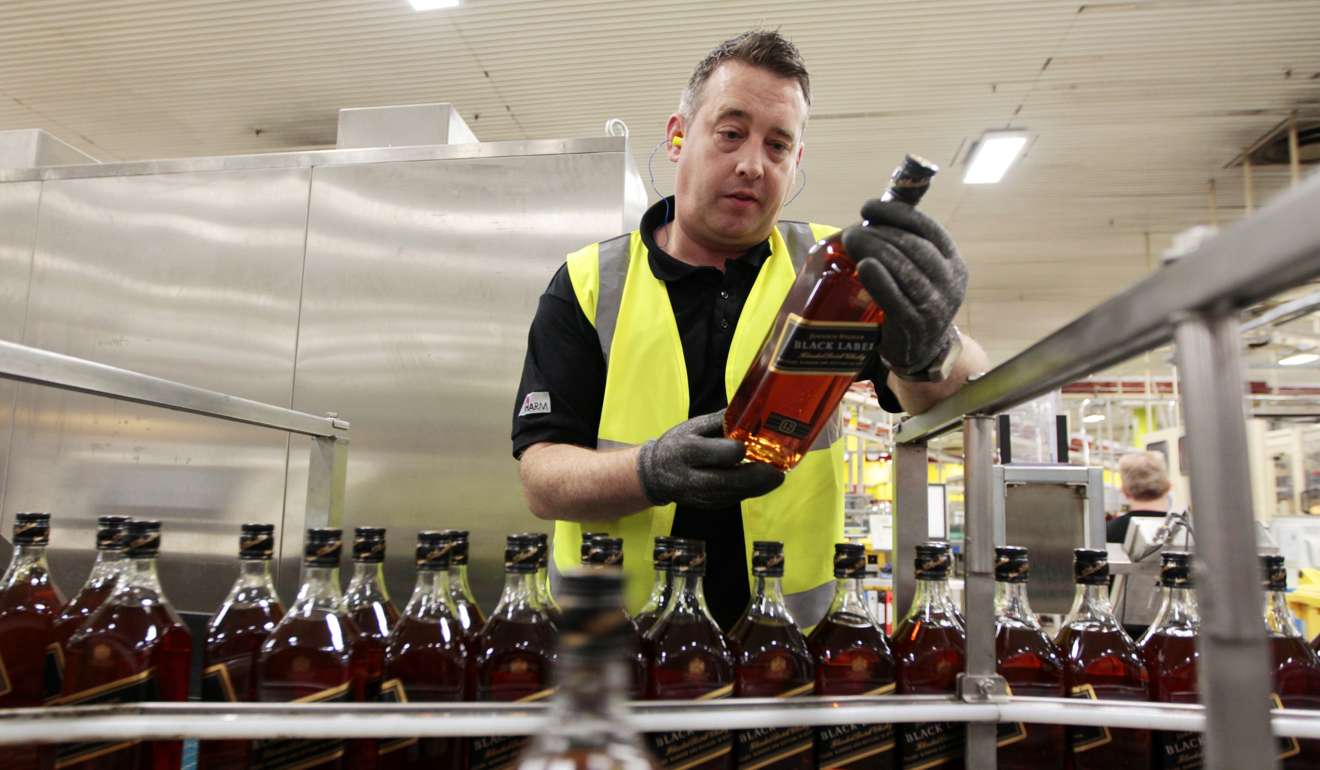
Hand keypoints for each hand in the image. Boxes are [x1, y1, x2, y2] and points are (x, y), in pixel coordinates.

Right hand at [636, 411, 784, 509]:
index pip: (717, 454)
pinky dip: (751, 491)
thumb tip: (750, 408)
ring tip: (776, 476)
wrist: (655, 475)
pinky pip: (734, 499)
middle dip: (757, 477)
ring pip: (735, 494)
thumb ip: (721, 420)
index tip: (747, 445)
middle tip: (778, 472)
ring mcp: (701, 496)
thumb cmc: (677, 445)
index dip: (735, 451)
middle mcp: (693, 477)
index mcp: (687, 451)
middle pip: (730, 481)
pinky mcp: (709, 505)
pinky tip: (763, 482)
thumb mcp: (693, 426)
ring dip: (759, 486)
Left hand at [841, 200, 967, 376]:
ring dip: (876, 250)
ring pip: (906, 270)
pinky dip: (880, 280)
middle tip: (852, 231)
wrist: (920, 351)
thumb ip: (902, 247)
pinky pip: (897, 299)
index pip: (927, 229)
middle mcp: (950, 282)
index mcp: (952, 261)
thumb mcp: (919, 272)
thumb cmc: (913, 302)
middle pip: (915, 247)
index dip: (897, 214)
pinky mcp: (916, 326)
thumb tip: (866, 218)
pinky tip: (865, 266)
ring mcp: (936, 305)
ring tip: (851, 241)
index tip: (868, 207)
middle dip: (881, 233)